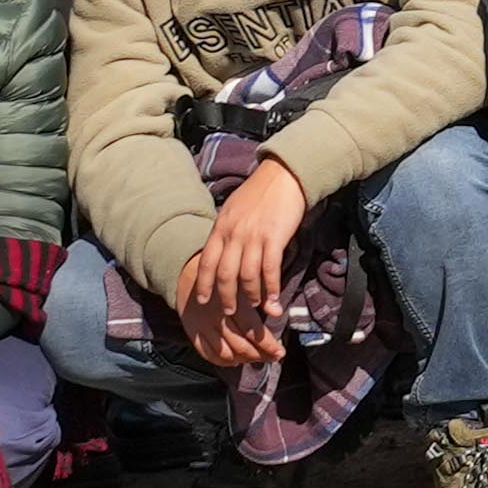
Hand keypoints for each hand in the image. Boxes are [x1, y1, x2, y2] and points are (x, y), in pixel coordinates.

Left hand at [183, 162, 309, 365]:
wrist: (283, 176)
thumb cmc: (259, 192)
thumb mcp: (233, 209)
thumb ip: (226, 230)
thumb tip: (221, 249)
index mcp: (221, 227)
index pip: (207, 262)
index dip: (204, 284)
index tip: (203, 300)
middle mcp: (234, 234)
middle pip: (225, 274)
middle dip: (226, 297)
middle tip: (229, 312)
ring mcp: (254, 237)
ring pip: (247, 277)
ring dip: (251, 296)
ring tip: (255, 308)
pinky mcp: (274, 238)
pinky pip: (270, 271)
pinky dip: (271, 289)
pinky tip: (274, 301)